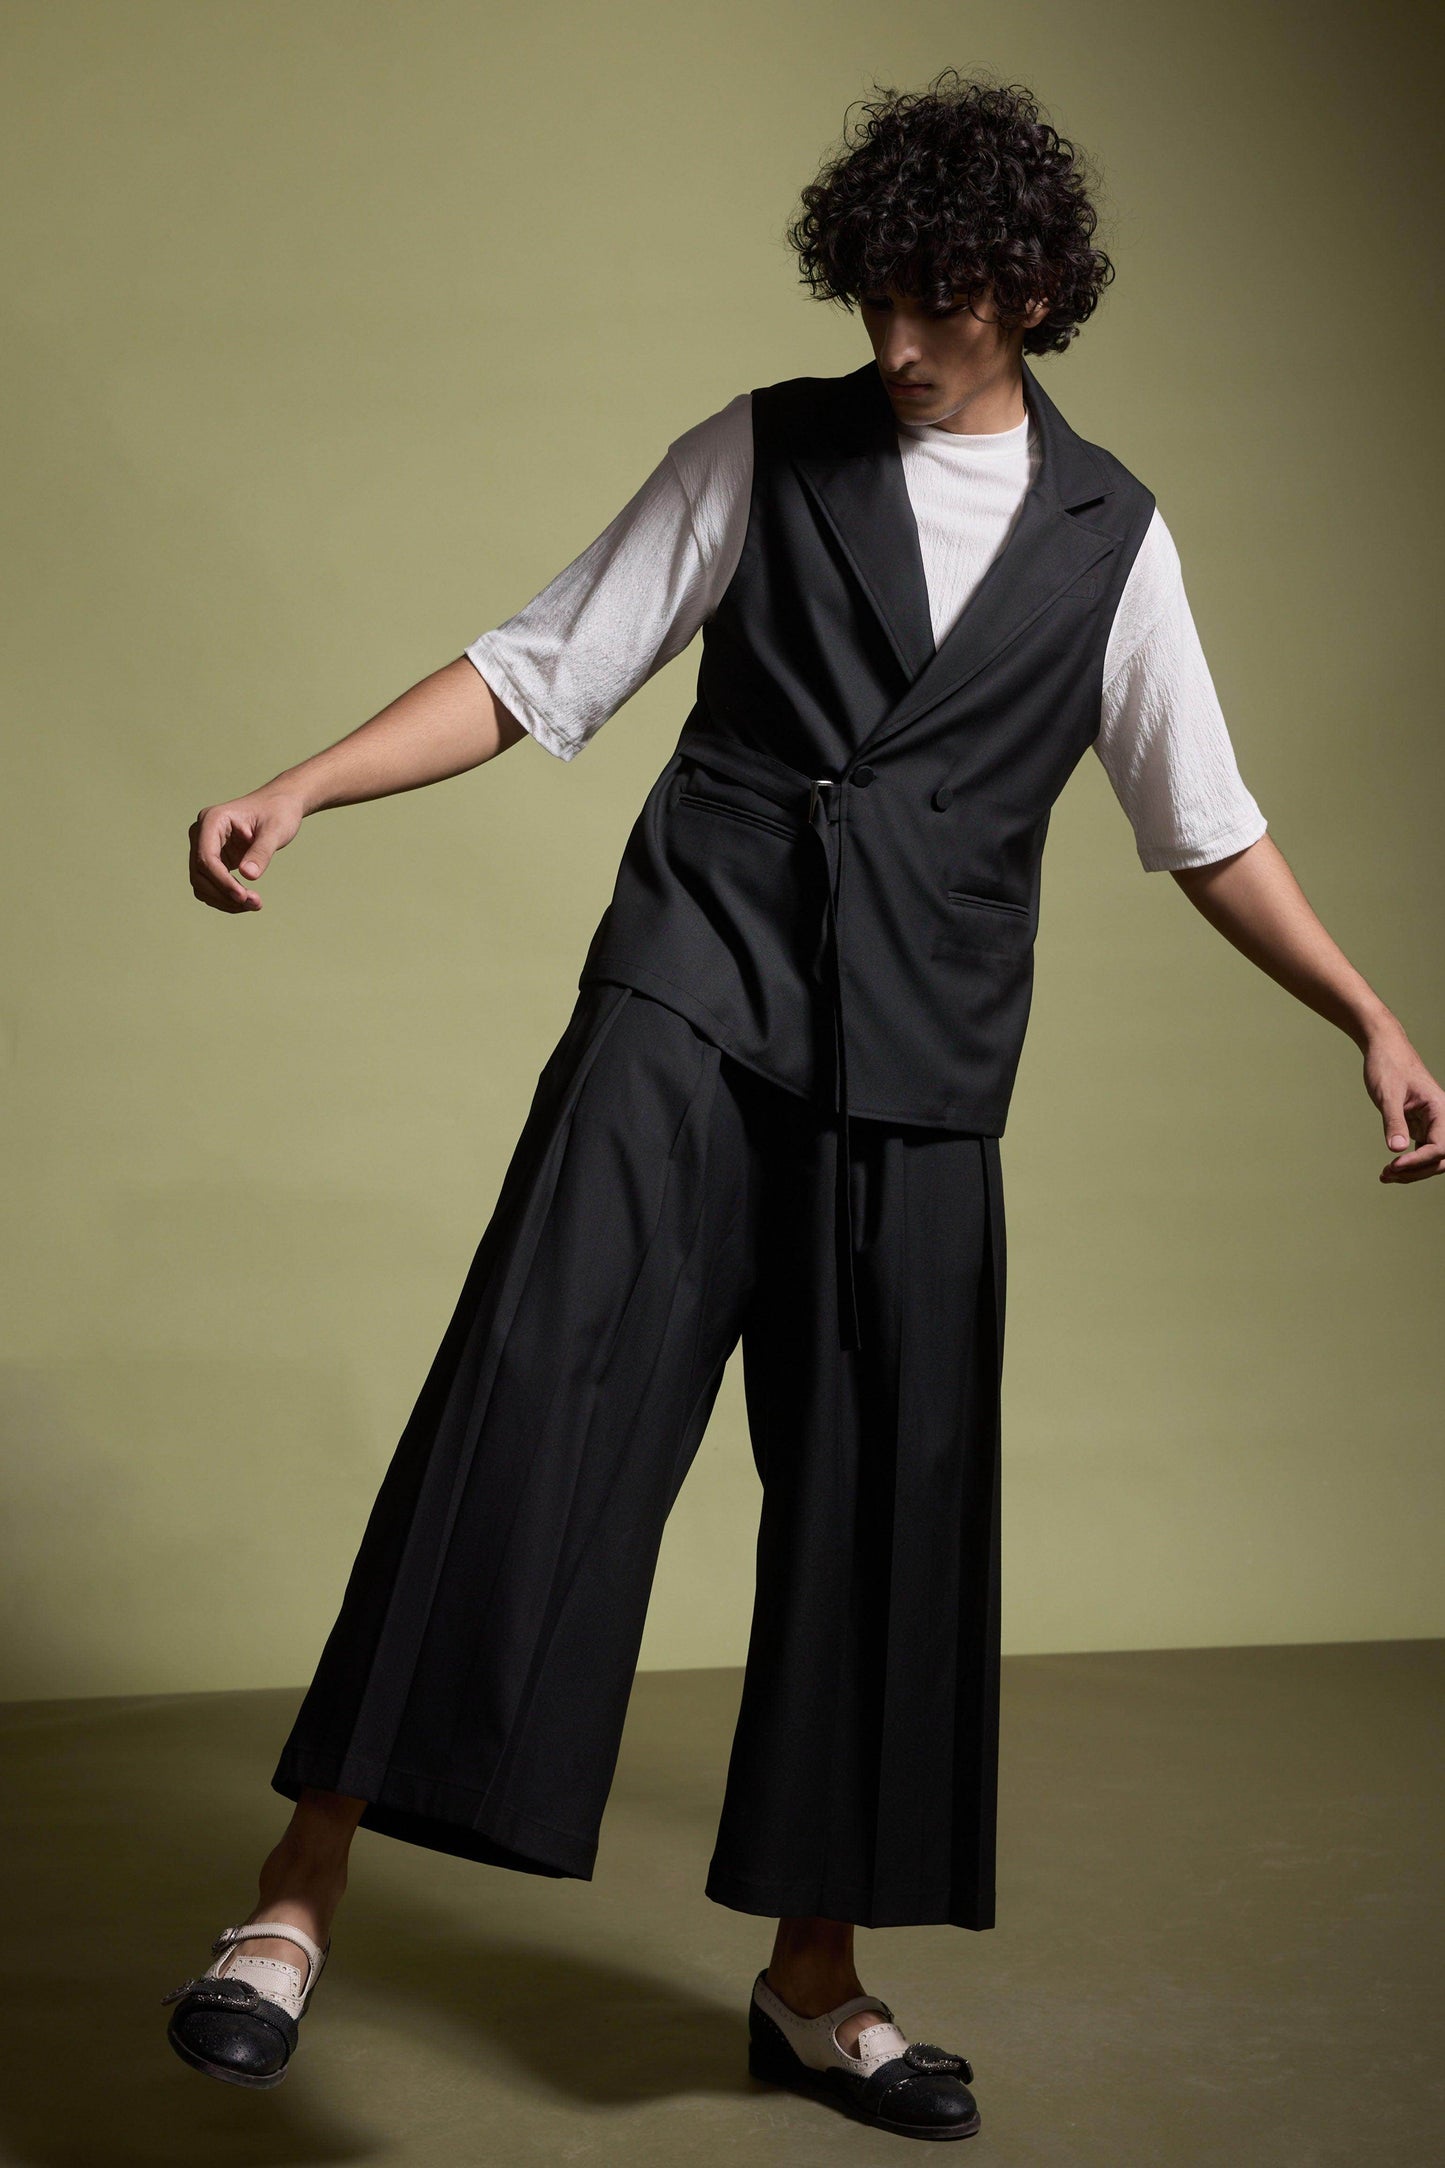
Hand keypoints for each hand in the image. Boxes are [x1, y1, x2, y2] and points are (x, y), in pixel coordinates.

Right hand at [188, 789, 304, 913]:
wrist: (280, 805)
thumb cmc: (278, 812)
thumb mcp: (275, 831)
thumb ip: (261, 852)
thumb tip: (248, 876)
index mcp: (212, 820)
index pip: (206, 858)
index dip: (222, 882)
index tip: (244, 897)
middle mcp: (202, 833)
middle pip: (199, 874)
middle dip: (225, 894)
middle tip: (256, 904)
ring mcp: (204, 846)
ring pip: (201, 883)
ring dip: (224, 900)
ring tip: (255, 904)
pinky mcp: (213, 859)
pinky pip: (210, 884)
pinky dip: (225, 897)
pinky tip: (247, 901)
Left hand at [1363, 1026, 1444, 1183]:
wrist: (1384, 1049)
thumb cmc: (1388, 1066)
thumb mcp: (1387, 1094)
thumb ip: (1393, 1121)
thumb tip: (1396, 1150)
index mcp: (1441, 1108)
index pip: (1440, 1146)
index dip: (1419, 1161)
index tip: (1394, 1165)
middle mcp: (1442, 1118)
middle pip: (1440, 1158)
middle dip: (1416, 1171)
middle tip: (1387, 1174)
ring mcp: (1432, 1123)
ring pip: (1432, 1158)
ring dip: (1412, 1171)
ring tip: (1385, 1176)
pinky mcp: (1421, 1126)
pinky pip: (1421, 1151)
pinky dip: (1408, 1163)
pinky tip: (1390, 1170)